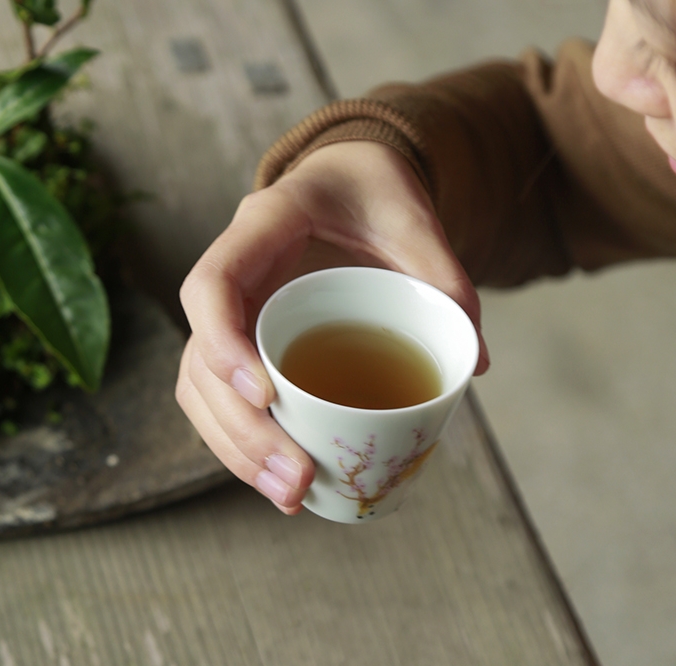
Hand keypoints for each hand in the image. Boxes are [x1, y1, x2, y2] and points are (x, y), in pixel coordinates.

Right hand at [176, 141, 489, 513]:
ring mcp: (235, 308)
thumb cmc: (374, 188)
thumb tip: (476, 364)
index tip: (267, 396)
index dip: (222, 345)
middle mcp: (234, 270)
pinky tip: (283, 477)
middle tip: (295, 479)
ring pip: (201, 388)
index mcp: (263, 226)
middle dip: (240, 429)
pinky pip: (224, 394)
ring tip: (290, 496)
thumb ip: (444, 276)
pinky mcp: (249, 334)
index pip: (212, 286)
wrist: (349, 178)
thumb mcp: (413, 216)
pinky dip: (244, 440)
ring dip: (236, 449)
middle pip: (199, 359)